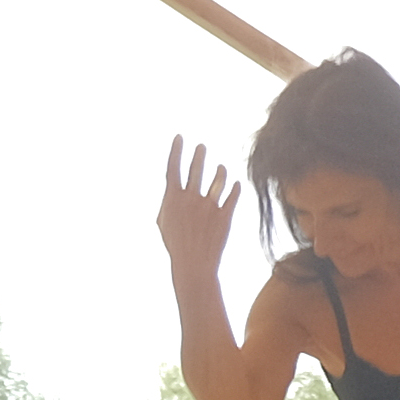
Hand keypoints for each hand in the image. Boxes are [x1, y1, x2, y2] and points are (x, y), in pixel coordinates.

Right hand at [160, 138, 240, 272]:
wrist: (193, 263)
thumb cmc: (175, 244)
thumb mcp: (164, 222)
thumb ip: (169, 203)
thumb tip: (174, 191)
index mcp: (173, 198)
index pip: (174, 167)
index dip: (176, 150)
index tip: (179, 136)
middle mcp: (191, 198)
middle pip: (197, 169)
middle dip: (199, 155)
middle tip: (202, 147)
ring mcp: (209, 205)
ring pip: (217, 180)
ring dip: (220, 172)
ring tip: (221, 167)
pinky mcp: (225, 215)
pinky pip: (233, 196)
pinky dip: (234, 188)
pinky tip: (236, 183)